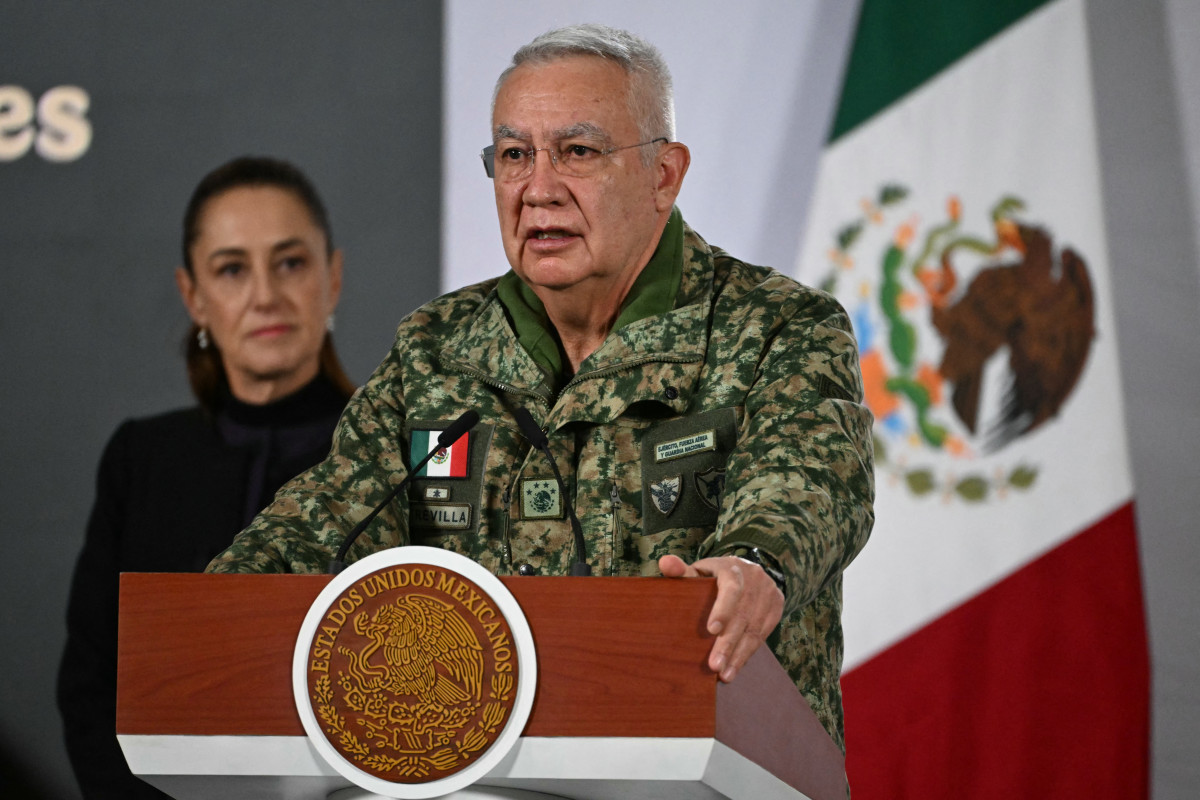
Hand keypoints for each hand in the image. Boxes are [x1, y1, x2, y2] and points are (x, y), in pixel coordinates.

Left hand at [658, 553, 784, 681]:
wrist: (748, 571)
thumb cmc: (713, 576)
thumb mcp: (698, 571)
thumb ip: (679, 570)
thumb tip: (665, 563)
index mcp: (731, 568)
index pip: (731, 588)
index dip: (723, 609)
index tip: (712, 630)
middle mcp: (754, 578)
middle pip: (742, 614)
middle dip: (728, 643)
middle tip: (715, 665)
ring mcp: (768, 593)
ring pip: (754, 628)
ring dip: (739, 654)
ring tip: (725, 674)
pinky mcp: (776, 607)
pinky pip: (763, 634)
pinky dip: (748, 653)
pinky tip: (735, 668)